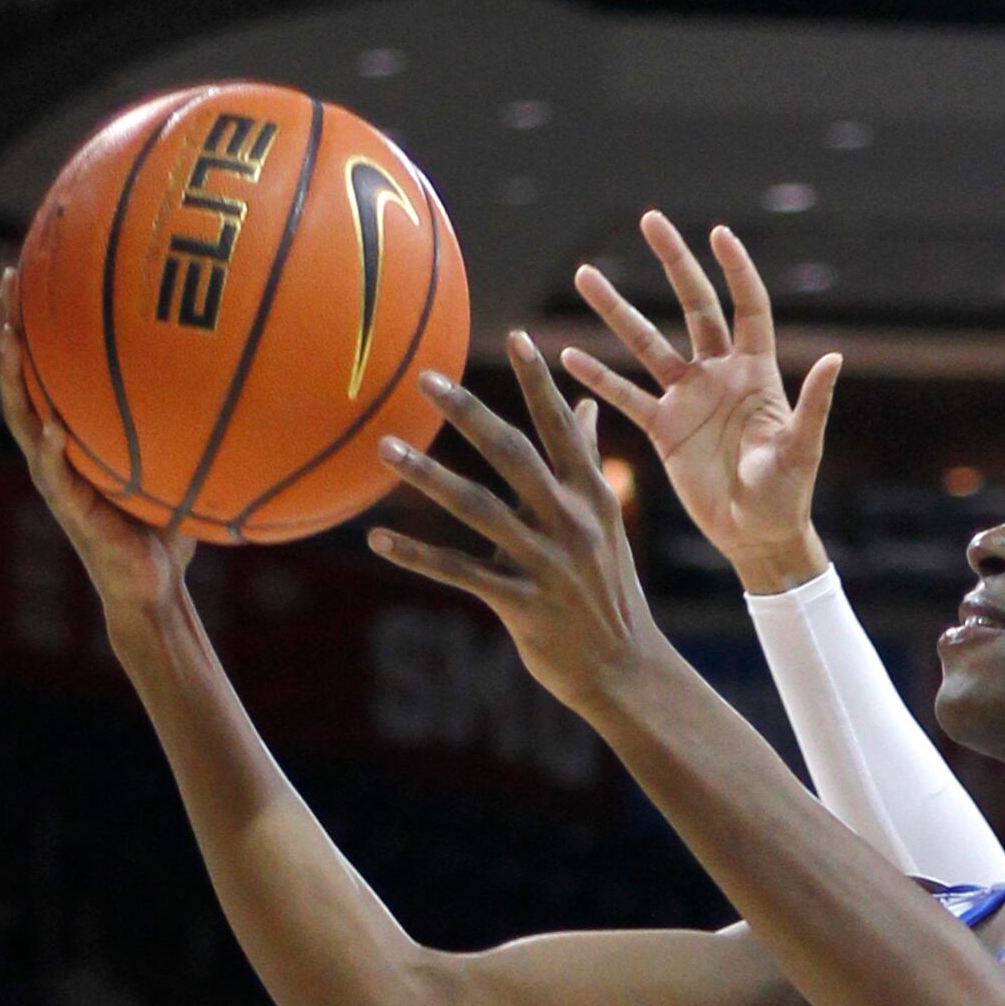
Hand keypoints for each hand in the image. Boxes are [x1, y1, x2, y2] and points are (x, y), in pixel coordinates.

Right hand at [0, 268, 195, 638]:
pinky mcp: (72, 513)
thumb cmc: (165, 527)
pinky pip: (58, 479)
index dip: (40, 322)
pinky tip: (54, 432)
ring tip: (10, 340)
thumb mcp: (179, 469)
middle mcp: (56, 451)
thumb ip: (192, 434)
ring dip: (15, 379)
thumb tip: (240, 388)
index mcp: (75, 436)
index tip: (38, 271)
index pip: (50, 369)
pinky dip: (56, 455)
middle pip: (22, 378)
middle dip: (12, 328)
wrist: (153, 587)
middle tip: (12, 280)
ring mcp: (58, 481)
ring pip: (24, 420)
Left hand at [368, 336, 674, 717]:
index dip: (539, 384)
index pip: (562, 430)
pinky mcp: (523, 604)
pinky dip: (417, 555)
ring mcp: (547, 564)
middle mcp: (571, 523)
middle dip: (469, 413)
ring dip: (428, 476)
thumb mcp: (605, 523)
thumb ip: (587, 461)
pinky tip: (377, 540)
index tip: (514, 336)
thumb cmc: (608, 590)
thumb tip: (585, 404)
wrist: (626, 669)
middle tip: (425, 377)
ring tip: (385, 447)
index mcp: (592, 498)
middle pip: (514, 455)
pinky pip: (460, 572)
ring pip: (478, 510)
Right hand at [561, 211, 839, 591]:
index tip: (718, 233)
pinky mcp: (664, 429)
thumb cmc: (787, 496)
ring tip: (585, 276)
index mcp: (757, 373)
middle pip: (694, 307)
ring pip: (648, 343)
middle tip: (650, 219)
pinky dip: (599, 377)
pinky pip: (626, 396)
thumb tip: (835, 359)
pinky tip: (568, 353)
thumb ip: (812, 404)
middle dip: (674, 263)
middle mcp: (720, 375)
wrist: (757, 536)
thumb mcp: (802, 450)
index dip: (736, 271)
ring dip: (618, 310)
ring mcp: (689, 399)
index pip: (747, 308)